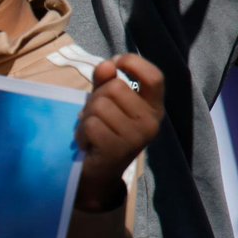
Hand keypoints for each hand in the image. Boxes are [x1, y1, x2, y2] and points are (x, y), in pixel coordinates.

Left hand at [74, 54, 164, 211]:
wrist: (98, 173)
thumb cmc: (104, 131)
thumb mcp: (106, 101)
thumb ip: (106, 81)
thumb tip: (107, 65)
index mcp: (154, 108)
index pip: (155, 77)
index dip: (133, 63)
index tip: (116, 63)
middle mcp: (151, 122)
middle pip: (115, 87)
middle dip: (97, 97)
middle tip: (96, 116)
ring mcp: (137, 137)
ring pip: (100, 105)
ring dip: (87, 117)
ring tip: (92, 131)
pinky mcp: (118, 150)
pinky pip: (91, 124)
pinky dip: (82, 132)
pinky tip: (88, 143)